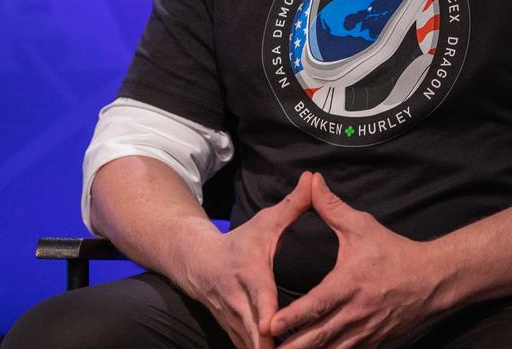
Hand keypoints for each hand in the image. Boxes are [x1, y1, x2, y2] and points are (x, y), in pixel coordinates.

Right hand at [179, 171, 313, 348]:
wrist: (199, 263)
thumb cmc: (240, 242)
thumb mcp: (265, 222)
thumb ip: (292, 205)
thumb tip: (312, 179)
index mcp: (250, 275)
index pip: (261, 298)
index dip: (269, 315)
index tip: (276, 329)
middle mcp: (239, 302)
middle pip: (254, 332)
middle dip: (270, 345)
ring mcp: (234, 321)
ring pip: (250, 345)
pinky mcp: (233, 333)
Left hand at [268, 173, 442, 348]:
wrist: (431, 280)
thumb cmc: (393, 252)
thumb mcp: (361, 226)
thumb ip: (332, 207)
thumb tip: (311, 181)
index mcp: (348, 284)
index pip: (315, 305)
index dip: (291, 317)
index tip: (269, 324)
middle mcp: (355, 313)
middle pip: (317, 337)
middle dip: (292, 346)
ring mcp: (364, 332)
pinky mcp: (372, 343)